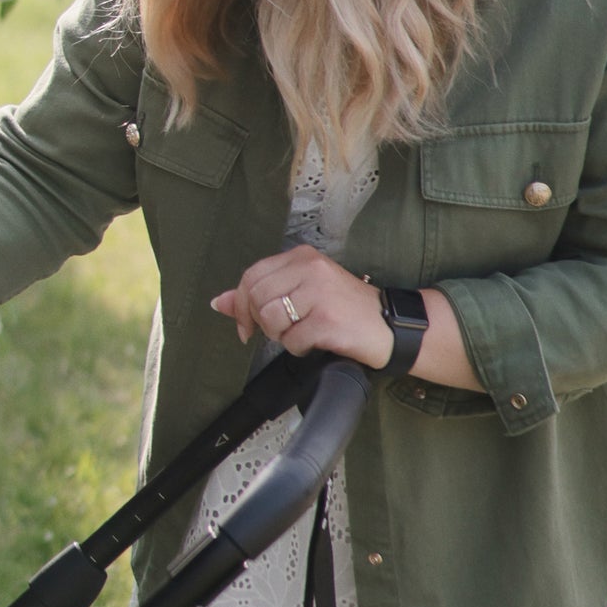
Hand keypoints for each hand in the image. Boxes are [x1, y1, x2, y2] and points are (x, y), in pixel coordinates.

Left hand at [211, 244, 396, 366]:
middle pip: (256, 299)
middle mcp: (310, 268)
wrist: (389, 326)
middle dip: (262, 323)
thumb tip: (218, 302)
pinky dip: (300, 349)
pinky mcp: (327, 320)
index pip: (250, 277)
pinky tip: (318, 341)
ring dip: (282, 336)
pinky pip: (291, 341)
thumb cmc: (343, 310)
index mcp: (302, 257)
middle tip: (285, 330)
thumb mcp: (302, 292)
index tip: (247, 327)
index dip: (241, 306)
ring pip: (270, 320)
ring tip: (304, 333)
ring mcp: (319, 293)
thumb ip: (259, 295)